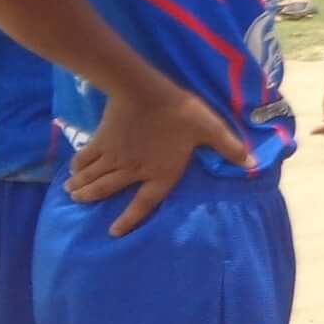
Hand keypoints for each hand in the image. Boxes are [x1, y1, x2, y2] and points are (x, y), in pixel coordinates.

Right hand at [69, 76, 253, 233]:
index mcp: (161, 173)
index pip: (144, 203)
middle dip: (92, 198)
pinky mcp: (101, 140)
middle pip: (108, 189)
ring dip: (81, 186)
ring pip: (94, 176)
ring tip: (71, 193)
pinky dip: (77, 165)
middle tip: (78, 203)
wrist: (144, 92)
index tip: (114, 232)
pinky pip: (85, 157)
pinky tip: (72, 170)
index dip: (130, 219)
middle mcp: (134, 169)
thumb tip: (252, 164)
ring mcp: (114, 156)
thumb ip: (229, 147)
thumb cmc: (180, 112)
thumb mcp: (210, 129)